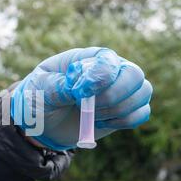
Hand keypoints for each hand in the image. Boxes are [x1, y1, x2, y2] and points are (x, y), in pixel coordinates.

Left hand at [11, 47, 152, 150]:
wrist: (41, 123)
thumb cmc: (38, 98)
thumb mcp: (39, 90)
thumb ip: (58, 87)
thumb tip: (80, 90)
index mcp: (87, 58)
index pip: (108, 59)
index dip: (100, 77)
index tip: (79, 93)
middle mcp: (109, 71)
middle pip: (134, 74)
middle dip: (114, 95)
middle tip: (90, 107)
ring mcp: (119, 90)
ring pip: (142, 93)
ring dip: (118, 110)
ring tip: (93, 115)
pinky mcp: (123, 111)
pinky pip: (142, 113)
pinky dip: (124, 121)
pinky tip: (102, 122)